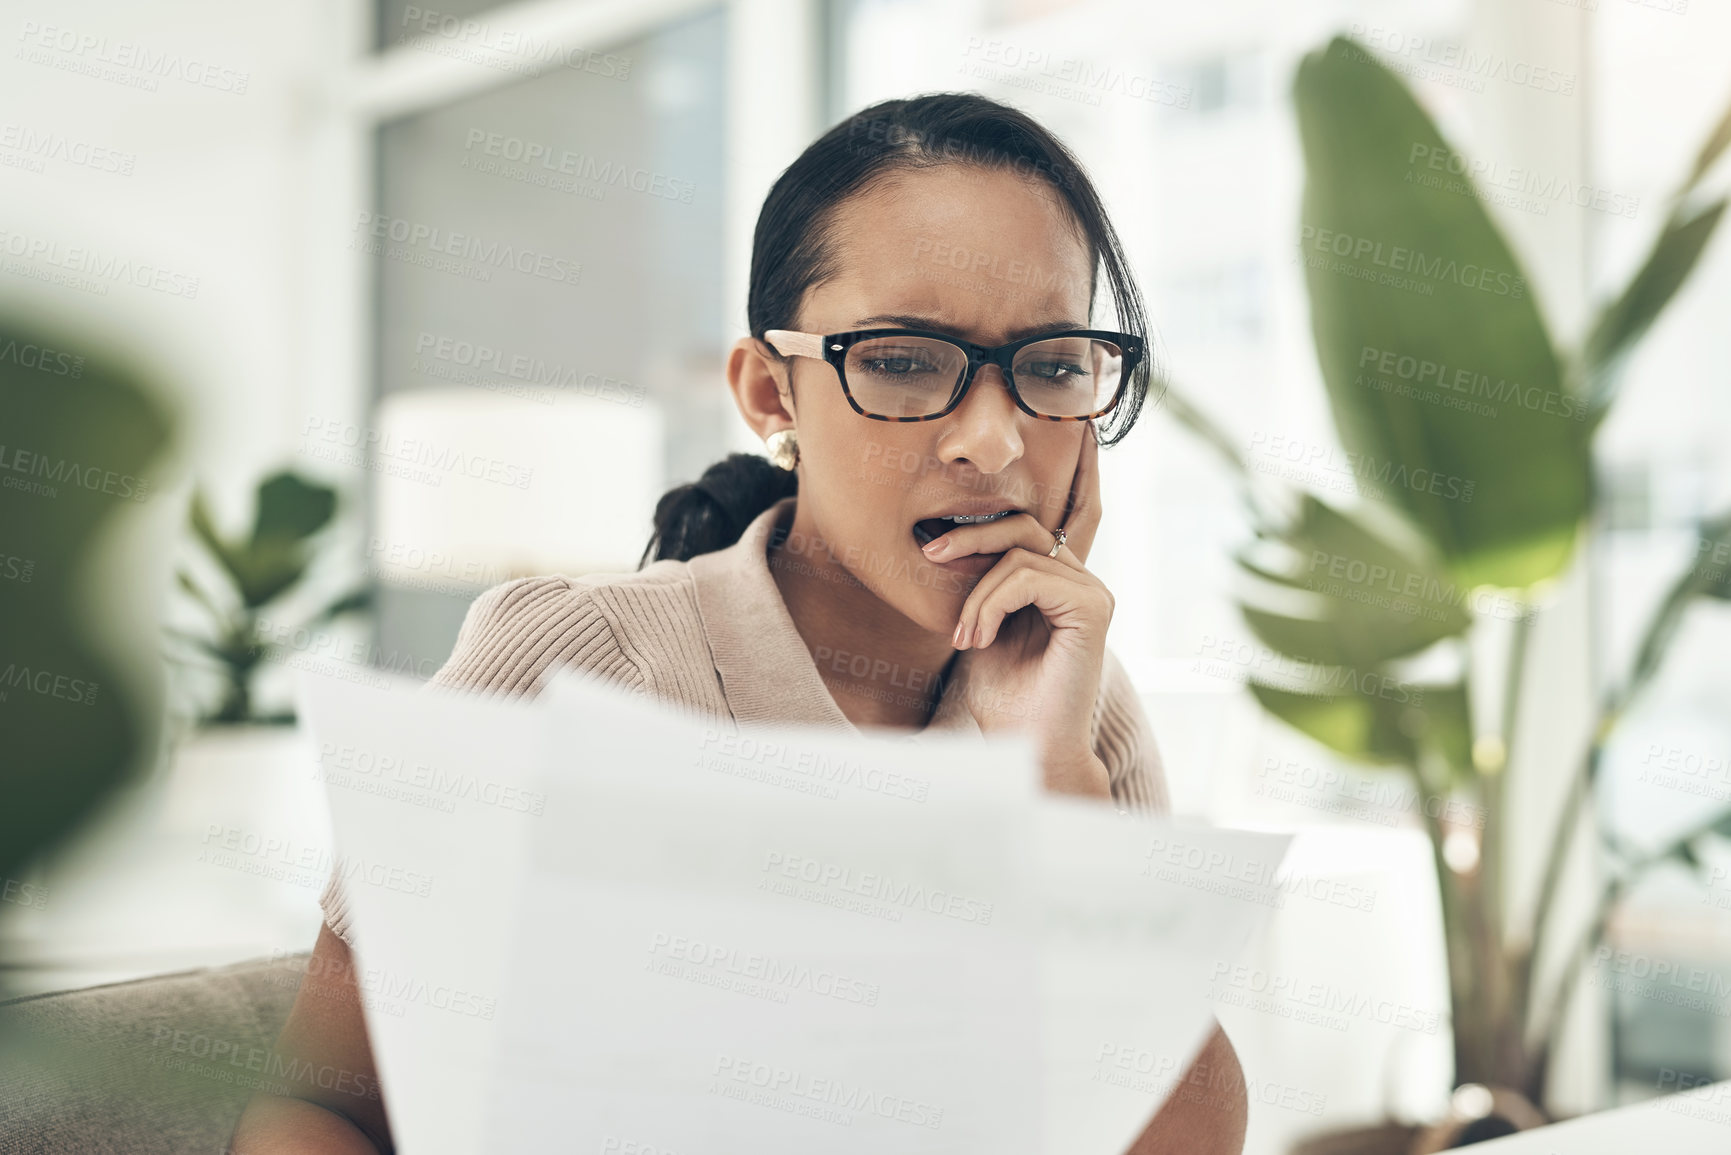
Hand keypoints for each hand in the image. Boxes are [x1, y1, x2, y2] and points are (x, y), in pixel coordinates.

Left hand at [925, 421, 1113, 798]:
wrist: (1022, 749)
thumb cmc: (998, 699)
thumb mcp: (978, 627)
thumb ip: (979, 584)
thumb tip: (945, 537)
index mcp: (1057, 581)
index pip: (1058, 513)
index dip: (1076, 470)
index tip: (1075, 428)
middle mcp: (1080, 580)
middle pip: (1021, 524)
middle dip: (970, 534)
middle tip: (929, 553)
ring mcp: (1092, 591)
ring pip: (1017, 552)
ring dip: (974, 591)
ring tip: (963, 636)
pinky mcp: (1094, 607)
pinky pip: (1026, 575)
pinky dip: (990, 602)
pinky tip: (978, 638)